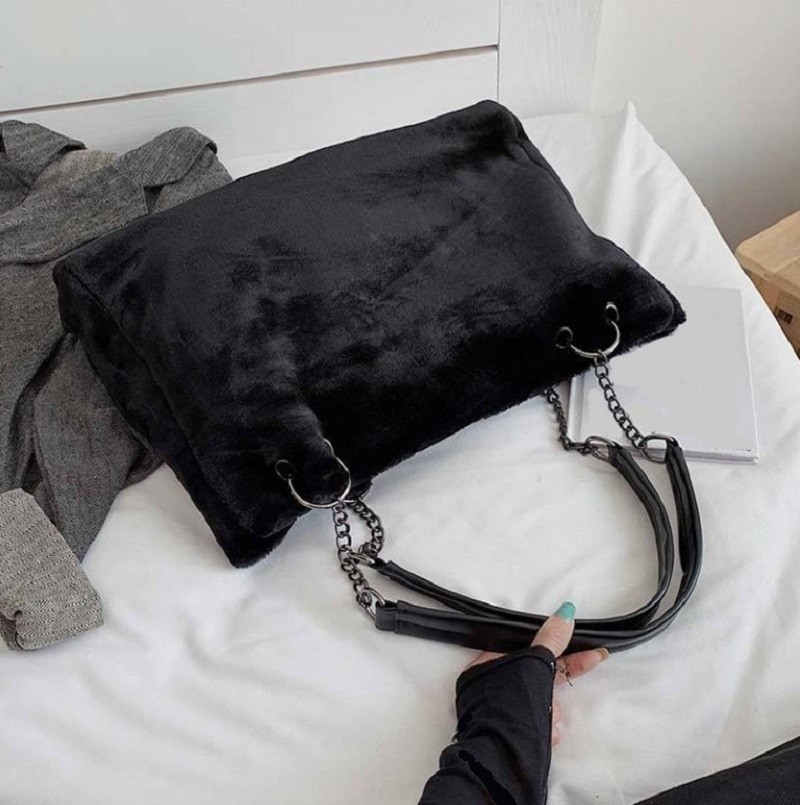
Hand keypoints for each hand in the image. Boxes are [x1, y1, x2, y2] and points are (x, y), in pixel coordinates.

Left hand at [465, 602, 607, 745]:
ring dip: (552, 713)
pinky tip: (545, 736)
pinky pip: (541, 724)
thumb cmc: (512, 704)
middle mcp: (496, 686)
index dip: (562, 649)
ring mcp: (505, 711)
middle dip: (557, 690)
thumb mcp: (533, 665)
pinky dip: (547, 730)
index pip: (533, 649)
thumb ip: (550, 640)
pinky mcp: (516, 732)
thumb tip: (566, 612)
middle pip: (541, 679)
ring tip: (547, 723)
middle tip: (577, 685)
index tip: (592, 652)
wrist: (503, 759)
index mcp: (491, 664)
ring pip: (544, 705)